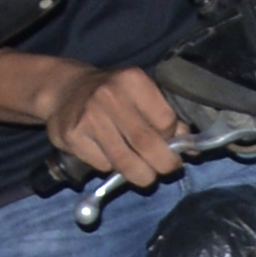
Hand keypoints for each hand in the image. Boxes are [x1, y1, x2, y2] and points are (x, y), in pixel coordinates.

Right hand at [42, 62, 185, 192]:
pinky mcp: (72, 136)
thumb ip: (164, 116)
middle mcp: (109, 96)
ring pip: (125, 161)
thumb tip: (191, 147)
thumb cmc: (110, 94)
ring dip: (141, 175)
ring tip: (145, 175)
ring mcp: (88, 117)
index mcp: (133, 80)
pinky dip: (112, 169)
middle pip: (147, 143)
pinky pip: (102, 165)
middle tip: (166, 169)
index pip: (165, 120)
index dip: (173, 139)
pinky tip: (112, 158)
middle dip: (163, 164)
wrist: (64, 90)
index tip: (173, 146)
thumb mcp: (139, 94)